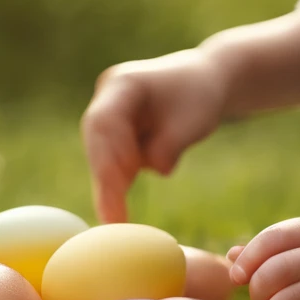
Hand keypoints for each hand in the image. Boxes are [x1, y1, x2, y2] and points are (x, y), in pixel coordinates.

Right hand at [80, 46, 232, 223]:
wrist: (203, 82)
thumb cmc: (200, 96)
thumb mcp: (193, 120)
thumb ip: (171, 144)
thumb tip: (155, 168)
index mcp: (122, 83)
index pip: (104, 122)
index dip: (106, 157)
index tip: (117, 189)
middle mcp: (106, 98)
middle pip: (97, 142)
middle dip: (105, 179)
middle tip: (112, 217)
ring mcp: (107, 116)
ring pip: (101, 156)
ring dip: (110, 185)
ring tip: (117, 217)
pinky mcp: (114, 135)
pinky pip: (110, 163)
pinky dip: (117, 184)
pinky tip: (119, 210)